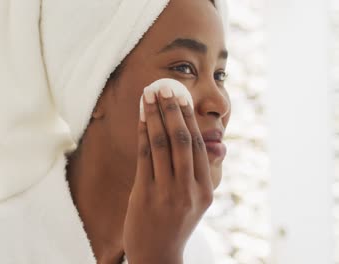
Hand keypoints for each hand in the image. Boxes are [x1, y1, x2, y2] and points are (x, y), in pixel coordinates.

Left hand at [123, 87, 212, 263]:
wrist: (158, 256)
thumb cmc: (176, 223)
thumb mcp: (196, 201)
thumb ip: (200, 172)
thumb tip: (212, 142)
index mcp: (205, 189)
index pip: (199, 145)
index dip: (189, 118)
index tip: (182, 97)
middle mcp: (188, 189)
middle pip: (182, 140)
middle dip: (172, 110)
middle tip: (165, 87)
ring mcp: (166, 192)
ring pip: (162, 144)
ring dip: (155, 116)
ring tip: (150, 95)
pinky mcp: (144, 195)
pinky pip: (144, 157)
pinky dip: (142, 133)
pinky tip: (140, 118)